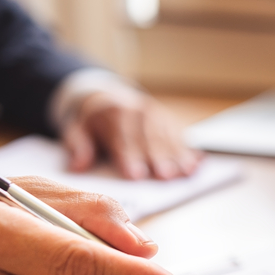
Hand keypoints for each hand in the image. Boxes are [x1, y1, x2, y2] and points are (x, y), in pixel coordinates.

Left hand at [62, 91, 202, 180]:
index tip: (135, 175)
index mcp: (114, 114)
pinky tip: (197, 163)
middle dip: (159, 158)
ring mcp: (157, 115)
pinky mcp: (169, 121)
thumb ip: (78, 146)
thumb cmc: (93, 121)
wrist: (108, 97)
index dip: (130, 157)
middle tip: (166, 176)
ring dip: (178, 157)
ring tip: (186, 173)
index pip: (123, 139)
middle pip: (150, 139)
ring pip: (168, 138)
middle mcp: (139, 112)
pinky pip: (180, 136)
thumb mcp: (77, 128)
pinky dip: (189, 150)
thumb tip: (77, 166)